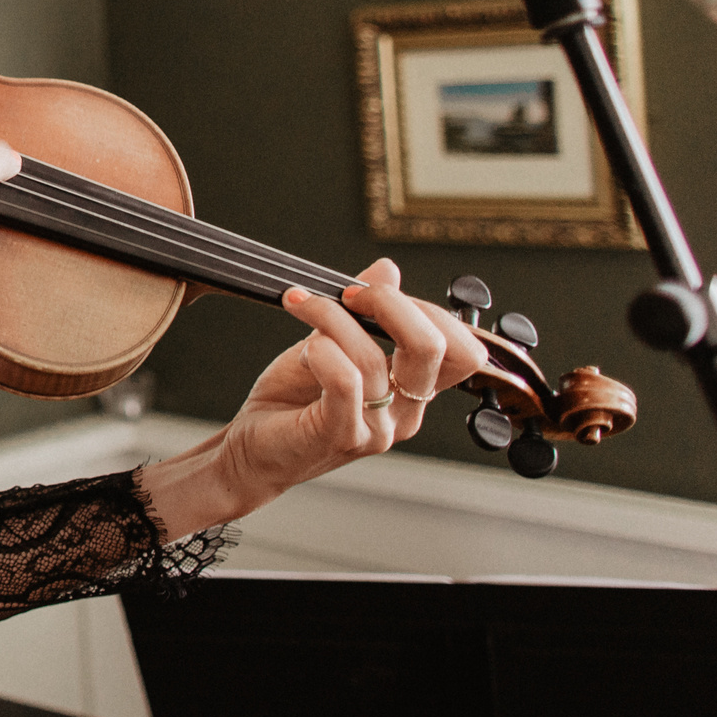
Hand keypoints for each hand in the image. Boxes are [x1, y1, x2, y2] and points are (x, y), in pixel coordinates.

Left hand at [139, 260, 489, 538]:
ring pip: (373, 356)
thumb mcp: (332, 342)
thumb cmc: (293, 399)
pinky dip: (321, 350)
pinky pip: (345, 382)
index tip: (376, 291)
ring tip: (300, 308)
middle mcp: (405, 412)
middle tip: (346, 293)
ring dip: (329, 318)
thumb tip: (388, 268)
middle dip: (389, 302)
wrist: (254, 448)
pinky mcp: (342, 436)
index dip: (428, 309)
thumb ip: (363, 311)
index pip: (462, 350)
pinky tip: (304, 349)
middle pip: (434, 347)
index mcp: (413, 389)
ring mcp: (377, 428)